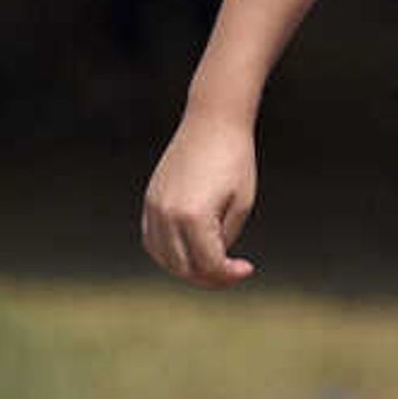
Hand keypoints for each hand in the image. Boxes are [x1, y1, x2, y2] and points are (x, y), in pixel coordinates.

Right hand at [141, 112, 259, 285]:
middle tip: (231, 272)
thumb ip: (226, 238)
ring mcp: (154, 207)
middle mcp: (168, 214)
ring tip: (211, 263)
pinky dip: (167, 252)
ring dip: (186, 267)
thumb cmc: (234, 159)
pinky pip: (152, 238)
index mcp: (193, 217)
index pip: (208, 264)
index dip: (229, 274)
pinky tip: (188, 250)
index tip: (247, 268)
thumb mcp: (241, 204)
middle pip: (183, 267)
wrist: (213, 121)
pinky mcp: (150, 199)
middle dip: (209, 276)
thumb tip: (213, 260)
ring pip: (163, 257)